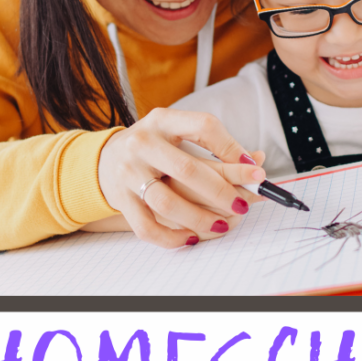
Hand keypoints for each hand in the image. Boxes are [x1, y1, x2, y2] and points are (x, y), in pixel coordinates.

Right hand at [97, 108, 266, 246]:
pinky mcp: (121, 200)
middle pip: (189, 170)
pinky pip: (147, 227)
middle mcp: (143, 143)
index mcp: (163, 120)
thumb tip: (257, 162)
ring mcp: (129, 173)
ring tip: (222, 225)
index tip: (254, 170)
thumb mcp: (179, 138)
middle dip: (222, 192)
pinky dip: (171, 238)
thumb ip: (216, 149)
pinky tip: (190, 238)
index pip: (204, 127)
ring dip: (200, 219)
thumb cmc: (153, 151)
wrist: (104, 162)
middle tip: (244, 205)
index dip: (232, 149)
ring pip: (168, 203)